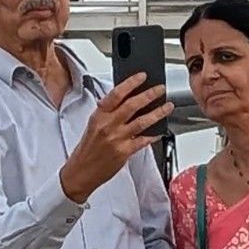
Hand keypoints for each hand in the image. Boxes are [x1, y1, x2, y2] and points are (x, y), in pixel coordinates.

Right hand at [57, 75, 171, 202]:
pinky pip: (143, 141)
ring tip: (167, 107)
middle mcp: (108, 125)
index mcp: (99, 116)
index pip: (116, 94)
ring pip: (141, 122)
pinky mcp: (124, 152)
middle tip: (160, 89)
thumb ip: (107, 112)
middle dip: (149, 95)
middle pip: (132, 105)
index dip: (131, 83)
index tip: (142, 76)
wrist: (81, 172)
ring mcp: (116, 139)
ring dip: (157, 113)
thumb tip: (124, 99)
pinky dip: (153, 134)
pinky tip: (160, 130)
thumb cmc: (87, 149)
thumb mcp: (93, 125)